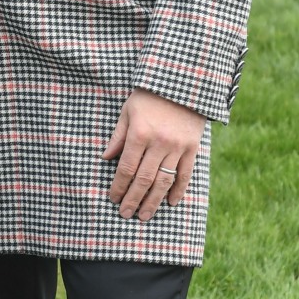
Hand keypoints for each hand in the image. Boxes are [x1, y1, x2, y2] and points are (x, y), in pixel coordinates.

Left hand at [103, 91, 205, 221]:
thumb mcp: (128, 111)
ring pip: (164, 181)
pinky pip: (185, 174)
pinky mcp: (192, 147)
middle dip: (133, 200)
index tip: (113, 199)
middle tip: (125, 214)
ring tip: (145, 216)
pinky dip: (178, 190)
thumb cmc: (149, 96)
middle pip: (144, 180)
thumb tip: (106, 158)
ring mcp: (178, 147)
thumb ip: (118, 136)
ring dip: (153, 201)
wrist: (183, 83)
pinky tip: (170, 202)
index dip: (119, 186)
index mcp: (140, 134)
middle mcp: (159, 143)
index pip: (126, 168)